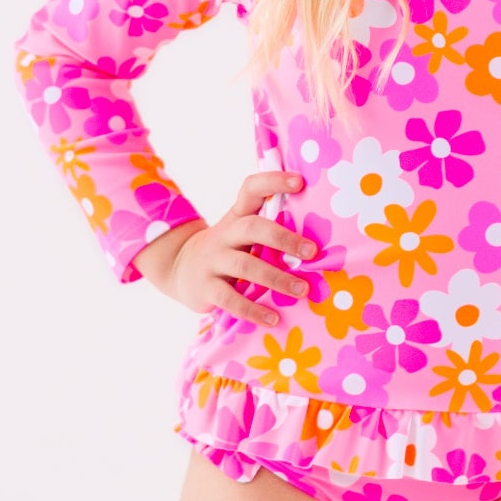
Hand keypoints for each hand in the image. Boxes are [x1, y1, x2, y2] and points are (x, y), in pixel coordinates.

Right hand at [134, 170, 315, 324]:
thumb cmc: (228, 249)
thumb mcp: (242, 232)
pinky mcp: (206, 288)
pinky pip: (230, 299)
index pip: (251, 189)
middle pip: (252, 228)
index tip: (300, 181)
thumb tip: (321, 237)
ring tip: (303, 290)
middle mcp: (225, 235)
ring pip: (244, 265)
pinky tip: (274, 319)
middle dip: (283, 238)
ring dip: (276, 278)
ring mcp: (213, 261)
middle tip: (312, 252)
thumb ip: (271, 229)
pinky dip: (253, 310)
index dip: (273, 181)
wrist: (179, 269)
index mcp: (238, 217)